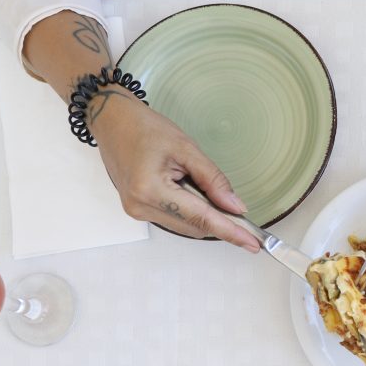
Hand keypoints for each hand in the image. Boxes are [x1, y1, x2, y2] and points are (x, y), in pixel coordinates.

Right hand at [88, 94, 259, 251]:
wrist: (112, 121)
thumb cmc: (144, 128)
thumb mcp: (186, 148)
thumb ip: (213, 180)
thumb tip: (236, 207)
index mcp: (151, 190)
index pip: (201, 218)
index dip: (230, 231)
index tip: (253, 243)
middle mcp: (141, 206)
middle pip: (195, 227)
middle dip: (219, 220)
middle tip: (238, 208)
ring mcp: (137, 211)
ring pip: (186, 226)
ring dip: (203, 215)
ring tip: (200, 185)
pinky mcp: (138, 209)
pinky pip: (174, 219)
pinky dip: (190, 211)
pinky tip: (190, 191)